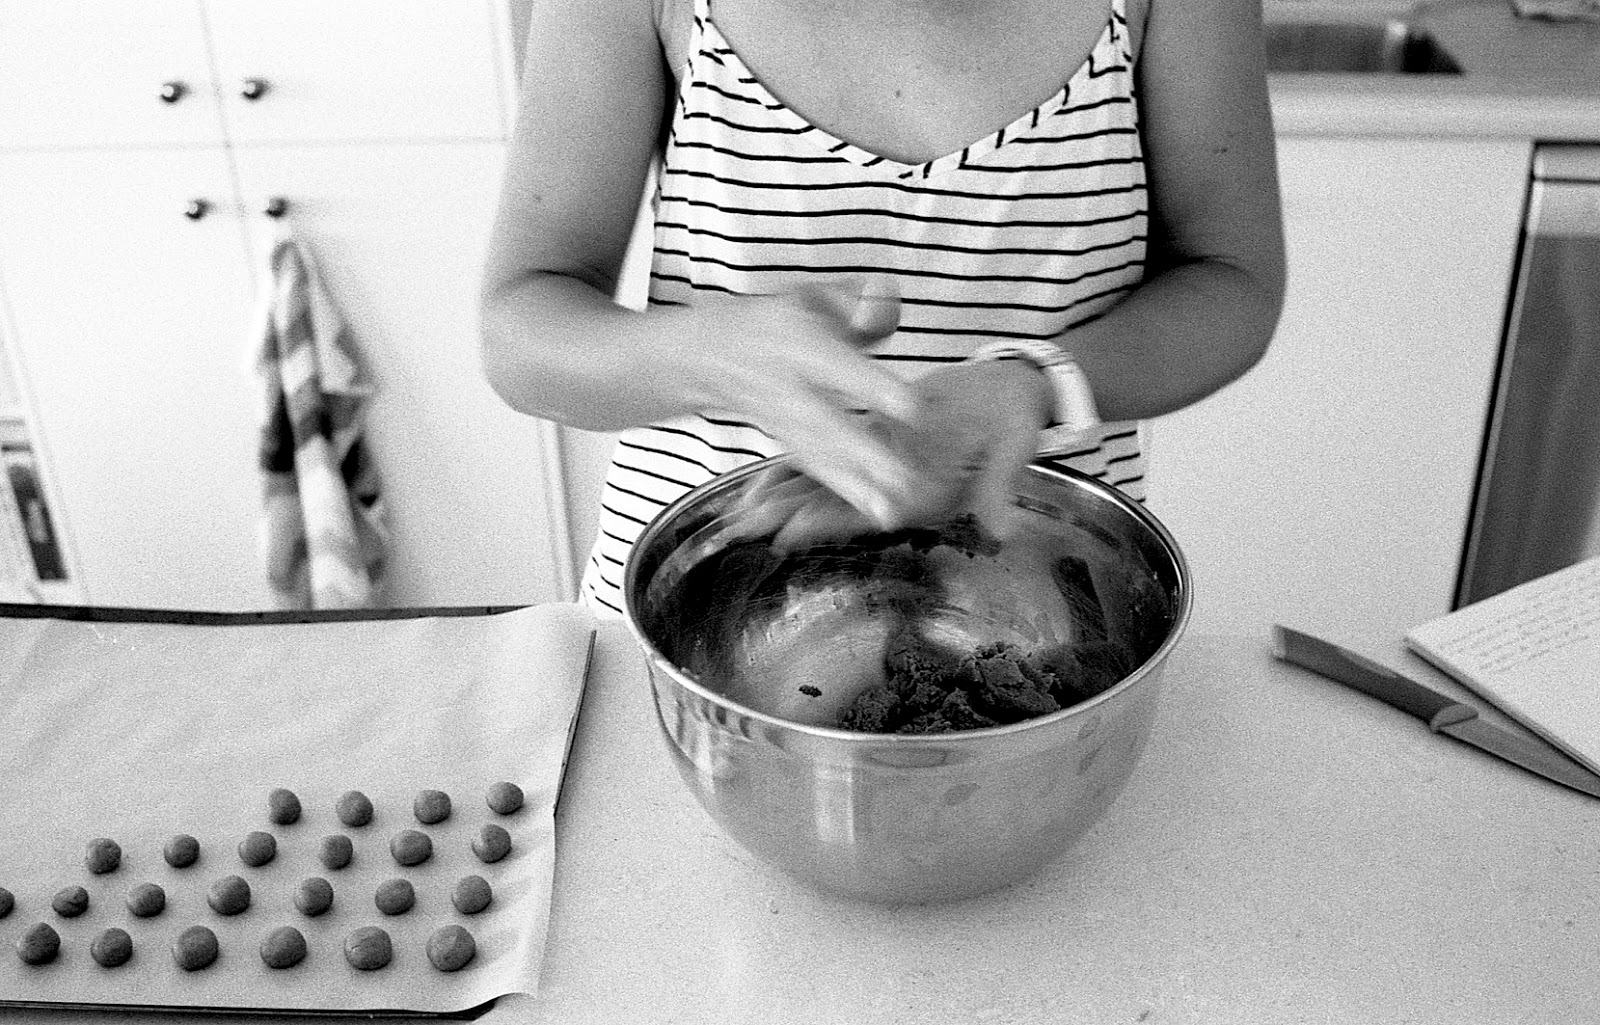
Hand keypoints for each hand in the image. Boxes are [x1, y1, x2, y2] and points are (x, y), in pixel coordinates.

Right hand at [661, 276, 924, 529]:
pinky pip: (813, 470)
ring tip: (891, 511)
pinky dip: (843, 492)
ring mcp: (783, 420)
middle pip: (825, 420)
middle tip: (903, 478)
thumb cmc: (787, 320)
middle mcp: (787, 386)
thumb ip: (860, 300)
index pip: (836, 365)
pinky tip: (877, 513)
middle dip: (862, 451)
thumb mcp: (817, 295)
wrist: (714, 353)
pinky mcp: (787, 443)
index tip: (911, 408)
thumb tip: (881, 310)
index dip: (871, 384)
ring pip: (819, 454)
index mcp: (799, 342)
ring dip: (854, 485)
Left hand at [723, 357, 1052, 549]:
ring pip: (826, 487)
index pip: (869, 514)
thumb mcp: (1015, 447)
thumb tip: (1004, 529)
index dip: (828, 524)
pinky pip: (831, 458)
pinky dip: (798, 467)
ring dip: (782, 499)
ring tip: (737, 512)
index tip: (786, 535)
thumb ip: (1002, 487)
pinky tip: (762, 477)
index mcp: (927, 496)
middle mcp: (899, 490)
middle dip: (787, 518)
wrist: (1017, 389)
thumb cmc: (1019, 416)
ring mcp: (884, 469)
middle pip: (834, 507)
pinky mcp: (875, 443)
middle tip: (739, 529)